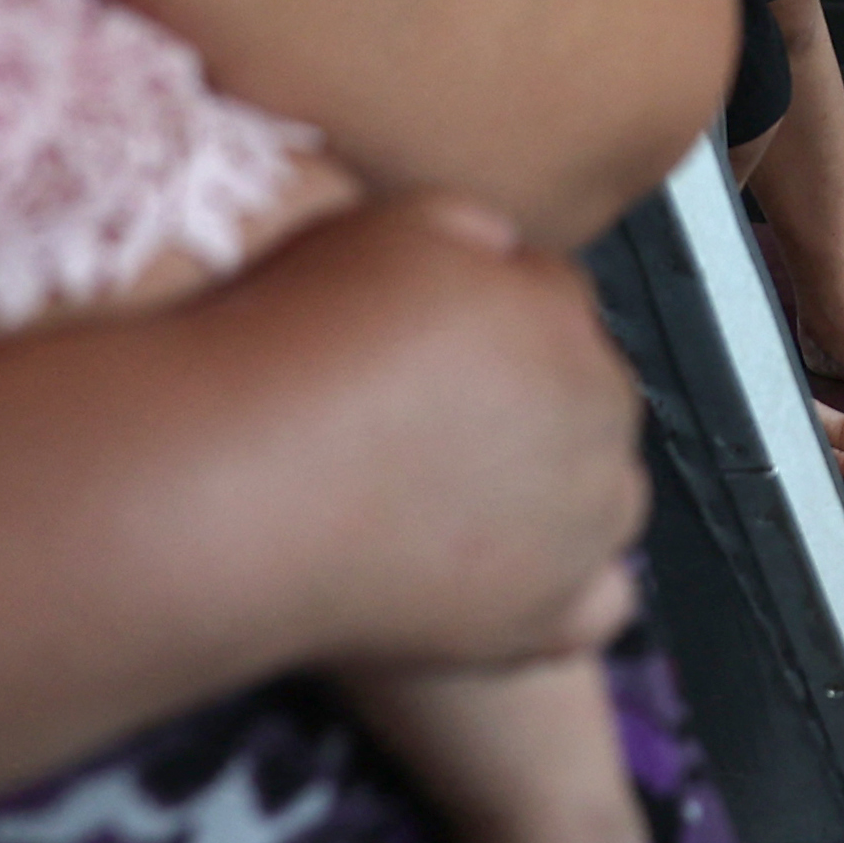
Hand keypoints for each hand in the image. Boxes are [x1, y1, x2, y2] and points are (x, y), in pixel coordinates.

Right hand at [234, 191, 647, 670]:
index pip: (555, 299)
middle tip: (431, 418)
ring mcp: (581, 524)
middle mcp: (596, 416)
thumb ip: (466, 228)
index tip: (432, 338)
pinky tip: (498, 571)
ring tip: (450, 494)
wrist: (241, 486)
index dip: (489, 312)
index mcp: (562, 316)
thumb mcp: (384, 227)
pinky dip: (566, 587)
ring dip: (552, 485)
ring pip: (600, 492)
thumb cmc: (297, 352)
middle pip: (586, 394)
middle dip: (529, 396)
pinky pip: (601, 602)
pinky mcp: (549, 615)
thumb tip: (500, 249)